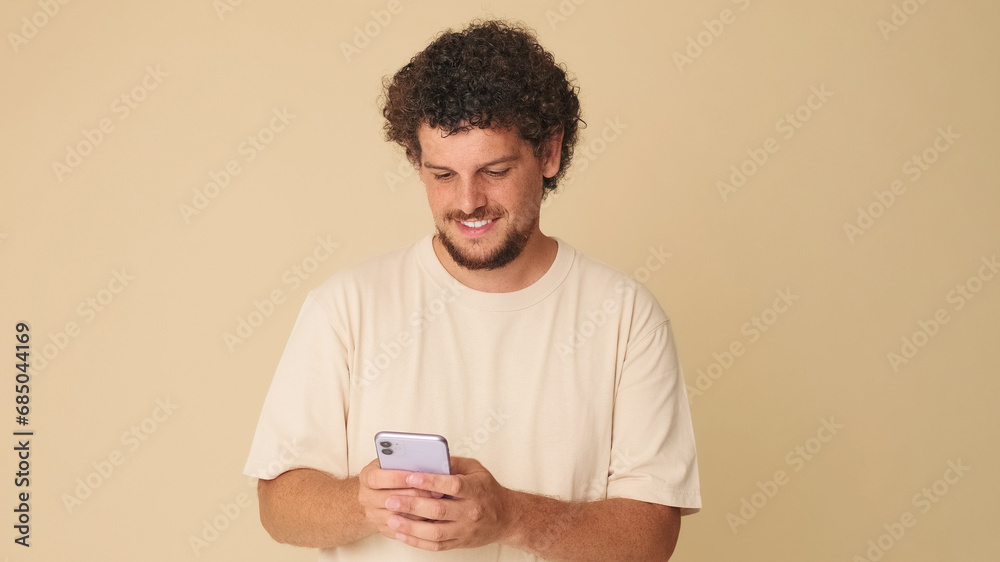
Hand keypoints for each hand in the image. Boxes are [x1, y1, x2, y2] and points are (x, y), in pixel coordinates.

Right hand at [357, 458, 438, 539]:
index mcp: (367, 477)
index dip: (397, 478)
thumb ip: (403, 460)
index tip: (416, 476)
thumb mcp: (391, 461)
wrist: (376, 492)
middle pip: (389, 499)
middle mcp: (366, 498)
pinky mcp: (383, 528)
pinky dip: (417, 525)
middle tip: (436, 491)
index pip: (377, 478)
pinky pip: (402, 530)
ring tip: (438, 504)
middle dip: (415, 495)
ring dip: (419, 512)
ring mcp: (373, 515)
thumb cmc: (389, 472)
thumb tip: (425, 460)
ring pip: (397, 517)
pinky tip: (432, 518)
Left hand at [382, 457, 516, 551]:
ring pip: (435, 532)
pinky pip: (436, 546)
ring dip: (411, 527)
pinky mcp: (460, 542)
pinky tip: (402, 534)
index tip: (410, 477)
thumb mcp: (476, 469)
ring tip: (392, 519)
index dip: (430, 482)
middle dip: (412, 505)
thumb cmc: (487, 490)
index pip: (451, 485)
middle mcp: (471, 511)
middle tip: (391, 500)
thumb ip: (452, 463)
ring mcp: (465, 530)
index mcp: (475, 489)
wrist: (507, 517)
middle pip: (439, 510)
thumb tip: (427, 457)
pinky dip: (417, 542)